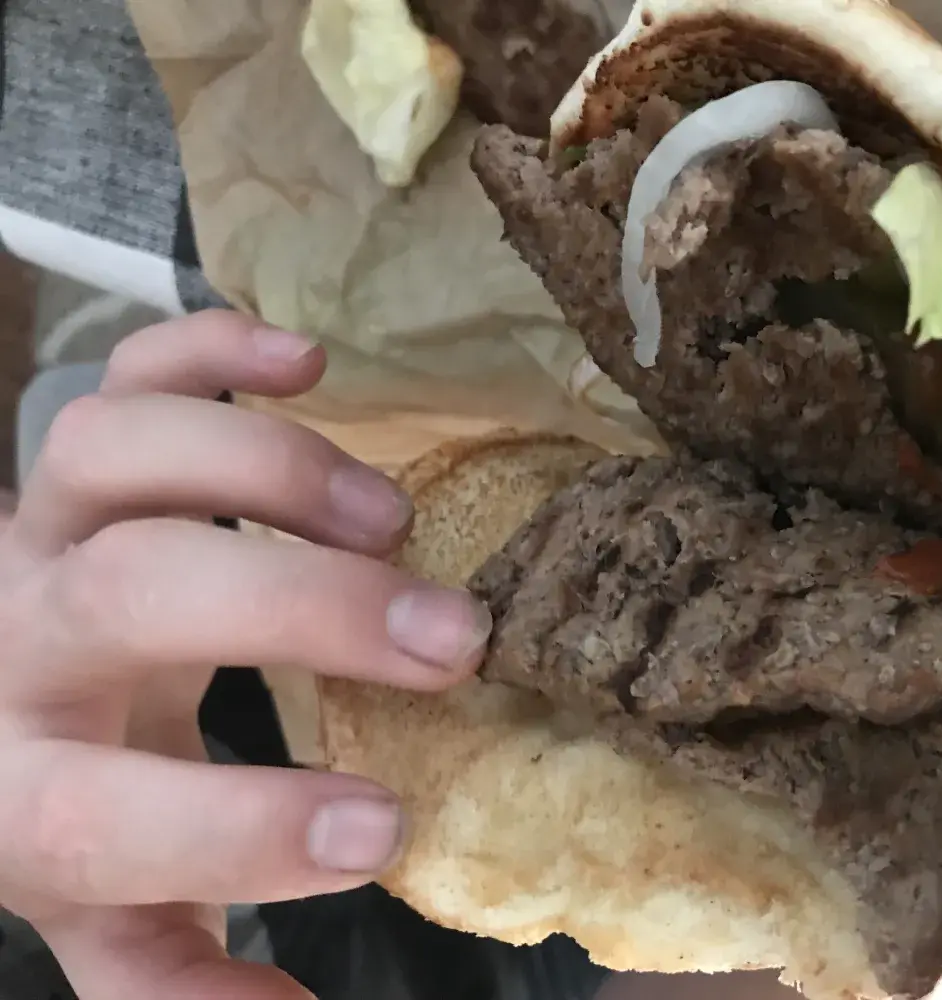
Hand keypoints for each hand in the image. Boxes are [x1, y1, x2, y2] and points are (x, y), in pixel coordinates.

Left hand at [0, 312, 491, 999]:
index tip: (388, 827)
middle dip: (305, 610)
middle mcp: (17, 644)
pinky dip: (214, 350)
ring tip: (392, 515)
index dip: (241, 829)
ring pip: (106, 448)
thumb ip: (180, 981)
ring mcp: (43, 527)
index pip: (96, 817)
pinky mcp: (88, 454)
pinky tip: (310, 362)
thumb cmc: (63, 803)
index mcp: (18, 792)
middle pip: (131, 596)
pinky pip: (132, 368)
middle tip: (453, 639)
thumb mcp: (111, 917)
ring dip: (266, 471)